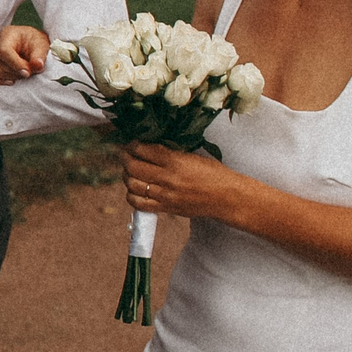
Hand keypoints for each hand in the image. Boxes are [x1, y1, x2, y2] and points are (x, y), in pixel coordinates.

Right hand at [0, 24, 49, 84]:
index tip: (27, 73)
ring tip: (21, 73)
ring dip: (10, 76)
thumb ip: (39, 56)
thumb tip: (38, 66)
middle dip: (16, 72)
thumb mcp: (41, 45)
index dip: (15, 64)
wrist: (26, 41)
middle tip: (29, 71)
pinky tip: (11, 79)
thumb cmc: (33, 42)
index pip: (4, 51)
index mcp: (7, 34)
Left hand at [122, 142, 248, 221]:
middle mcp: (168, 178)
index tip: (131, 143)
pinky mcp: (166, 208)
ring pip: (132, 185)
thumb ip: (170, 153)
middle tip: (126, 155)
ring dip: (126, 176)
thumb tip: (148, 146)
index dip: (132, 145)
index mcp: (176, 161)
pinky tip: (135, 190)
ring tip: (129, 171)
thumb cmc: (213, 174)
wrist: (227, 198)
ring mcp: (165, 195)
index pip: (143, 150)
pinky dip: (131, 196)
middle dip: (125, 158)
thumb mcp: (193, 156)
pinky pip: (139, 204)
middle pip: (133, 167)